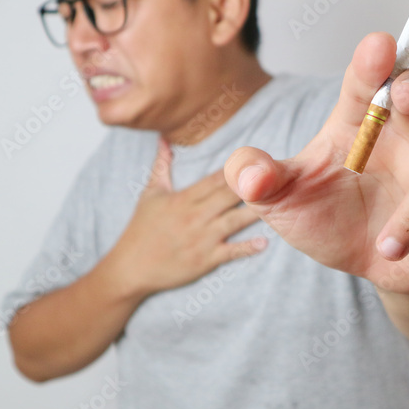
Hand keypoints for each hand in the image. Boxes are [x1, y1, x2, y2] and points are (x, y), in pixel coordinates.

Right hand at [117, 136, 267, 296]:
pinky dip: (246, 248)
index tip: (256, 157)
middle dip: (252, 185)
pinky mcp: (204, 260)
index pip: (215, 178)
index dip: (236, 168)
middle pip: (229, 196)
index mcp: (183, 198)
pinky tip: (263, 243)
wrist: (130, 268)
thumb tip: (164, 140)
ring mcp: (201, 239)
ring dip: (256, 212)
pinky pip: (230, 252)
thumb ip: (161, 166)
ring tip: (278, 203)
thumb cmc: (140, 230)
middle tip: (277, 175)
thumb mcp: (150, 194)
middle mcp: (194, 216)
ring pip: (234, 221)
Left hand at [224, 32, 408, 294]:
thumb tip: (248, 174)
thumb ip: (257, 178)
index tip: (378, 44)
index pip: (365, 85)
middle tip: (405, 94)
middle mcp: (403, 140)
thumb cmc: (326, 214)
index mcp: (360, 125)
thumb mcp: (280, 198)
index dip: (373, 63)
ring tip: (387, 245)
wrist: (367, 265)